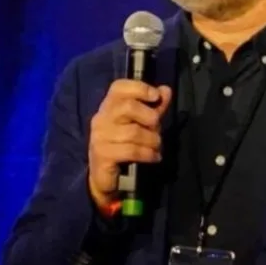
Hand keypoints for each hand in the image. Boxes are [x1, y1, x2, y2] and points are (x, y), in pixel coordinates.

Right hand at [87, 80, 172, 208]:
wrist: (104, 176)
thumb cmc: (124, 145)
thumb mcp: (141, 124)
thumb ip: (154, 107)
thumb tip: (166, 90)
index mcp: (108, 106)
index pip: (118, 87)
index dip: (139, 88)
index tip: (156, 96)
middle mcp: (101, 118)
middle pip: (128, 107)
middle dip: (150, 118)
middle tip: (157, 129)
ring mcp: (99, 137)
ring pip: (133, 132)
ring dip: (152, 140)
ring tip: (156, 146)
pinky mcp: (103, 155)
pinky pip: (131, 150)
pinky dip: (148, 153)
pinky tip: (154, 157)